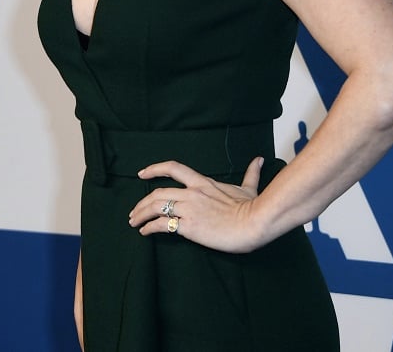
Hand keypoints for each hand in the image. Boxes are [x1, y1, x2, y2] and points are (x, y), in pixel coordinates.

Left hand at [128, 157, 264, 252]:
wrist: (254, 223)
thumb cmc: (253, 207)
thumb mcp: (248, 188)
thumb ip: (250, 174)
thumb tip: (258, 159)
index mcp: (203, 182)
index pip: (173, 168)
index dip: (154, 169)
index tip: (142, 173)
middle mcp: (192, 193)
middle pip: (157, 192)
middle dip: (142, 202)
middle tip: (134, 212)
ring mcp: (189, 208)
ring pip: (155, 206)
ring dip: (141, 214)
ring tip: (135, 222)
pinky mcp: (189, 226)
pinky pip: (162, 224)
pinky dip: (149, 227)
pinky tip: (145, 232)